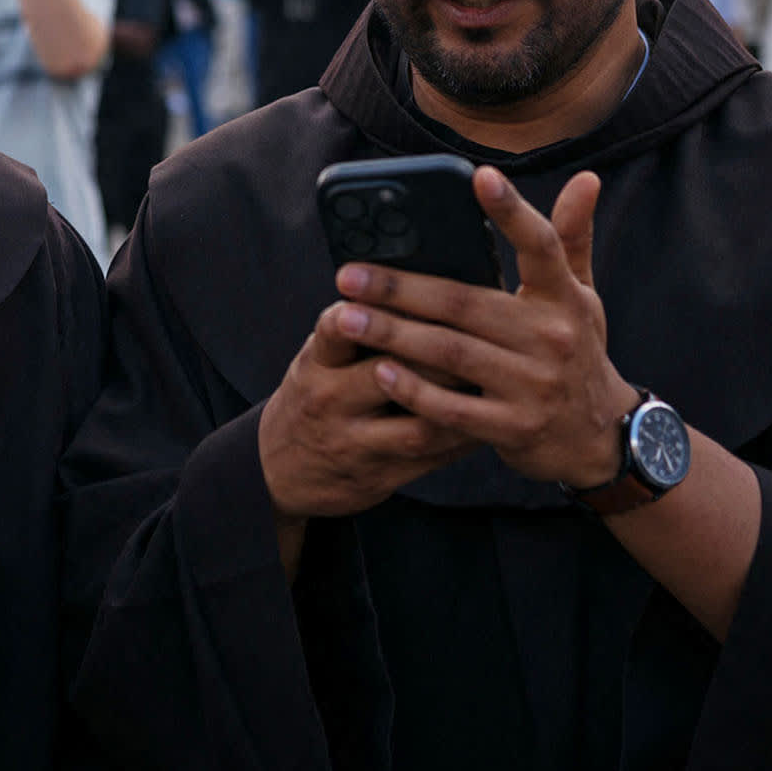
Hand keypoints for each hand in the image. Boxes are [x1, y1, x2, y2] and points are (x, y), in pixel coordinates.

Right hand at [257, 311, 475, 523]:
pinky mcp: (377, 475)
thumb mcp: (316, 361)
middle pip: (392, 373)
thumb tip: (417, 295)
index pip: (337, 329)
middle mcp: (330, 400)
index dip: (372, 311)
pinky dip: (464, 439)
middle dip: (441, 354)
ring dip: (462, 404)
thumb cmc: (313, 400)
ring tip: (494, 383)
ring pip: (419, 423)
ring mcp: (354, 441)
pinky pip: (431, 458)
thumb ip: (355, 335)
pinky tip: (488, 420)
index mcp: (316, 364)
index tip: (405, 296)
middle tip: (482, 337)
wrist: (277, 470)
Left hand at [332, 168, 639, 488]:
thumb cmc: (576, 351)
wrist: (598, 436)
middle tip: (348, 275)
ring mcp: (533, 385)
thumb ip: (572, 238)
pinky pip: (453, 408)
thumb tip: (586, 177)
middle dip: (401, 289)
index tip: (479, 176)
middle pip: (465, 303)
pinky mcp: (514, 427)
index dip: (511, 211)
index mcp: (565, 298)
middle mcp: (552, 338)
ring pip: (450, 353)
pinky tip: (380, 371)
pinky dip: (415, 391)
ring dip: (393, 335)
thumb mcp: (582, 297)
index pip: (539, 246)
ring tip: (346, 318)